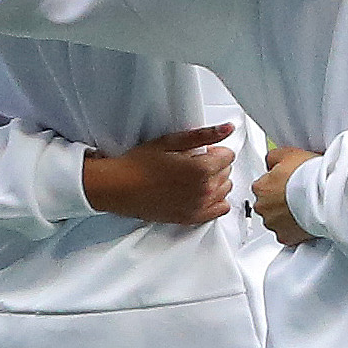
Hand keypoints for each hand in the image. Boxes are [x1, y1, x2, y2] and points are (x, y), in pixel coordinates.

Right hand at [81, 123, 238, 226]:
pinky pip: (220, 209)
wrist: (118, 187)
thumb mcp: (170, 141)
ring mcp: (199, 206)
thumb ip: (204, 135)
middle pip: (227, 172)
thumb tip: (227, 129)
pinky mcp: (192, 218)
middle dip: (214, 164)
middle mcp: (204, 190)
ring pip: (225, 189)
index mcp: (201, 169)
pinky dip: (215, 200)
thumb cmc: (138, 165)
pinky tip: (201, 193)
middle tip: (192, 162)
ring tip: (193, 177)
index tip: (201, 151)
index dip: (214, 150)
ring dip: (215, 181)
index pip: (229, 156)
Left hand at [250, 145, 320, 249]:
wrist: (326, 194)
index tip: (288, 183)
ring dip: (287, 215)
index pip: (262, 186)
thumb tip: (270, 161)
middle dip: (280, 201)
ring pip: (276, 220)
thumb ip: (273, 157)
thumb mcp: (288, 153)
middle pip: (268, 204)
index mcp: (260, 187)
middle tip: (297, 194)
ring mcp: (273, 223)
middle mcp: (262, 207)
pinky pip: (287, 234)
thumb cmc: (310, 175)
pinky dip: (294, 229)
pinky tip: (305, 220)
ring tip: (304, 206)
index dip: (277, 183)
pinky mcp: (285, 236)